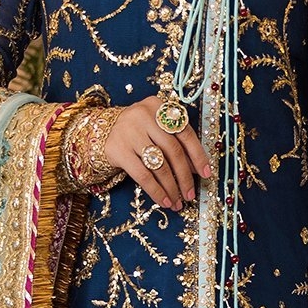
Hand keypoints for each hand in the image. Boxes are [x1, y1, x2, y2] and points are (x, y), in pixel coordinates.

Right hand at [103, 97, 213, 211]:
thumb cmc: (137, 133)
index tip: (206, 174)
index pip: (185, 132)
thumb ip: (176, 143)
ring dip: (171, 187)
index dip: (198, 155)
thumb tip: (196, 170)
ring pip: (159, 165)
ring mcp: (129, 131)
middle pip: (173, 150)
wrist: (101, 133)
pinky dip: (156, 191)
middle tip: (190, 194)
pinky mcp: (118, 149)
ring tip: (177, 202)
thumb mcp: (156, 130)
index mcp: (158, 106)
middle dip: (185, 176)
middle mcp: (144, 115)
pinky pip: (142, 175)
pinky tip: (164, 201)